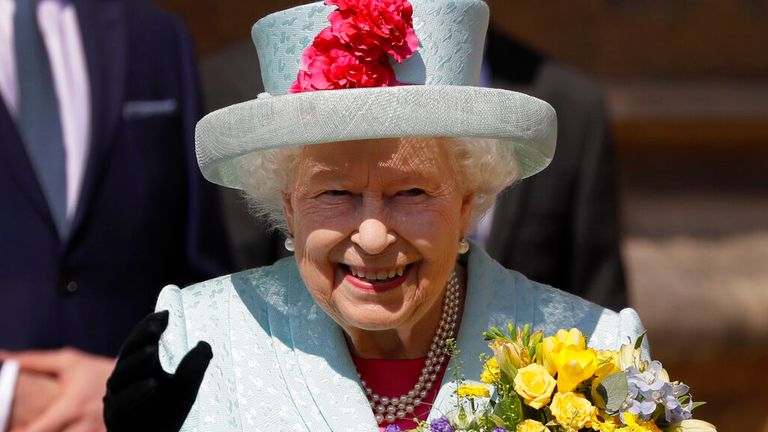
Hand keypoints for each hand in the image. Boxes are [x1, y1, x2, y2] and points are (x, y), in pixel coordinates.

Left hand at [0, 348, 112, 431]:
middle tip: (21, 427)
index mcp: (69, 409)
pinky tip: (64, 431)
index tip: (8, 428)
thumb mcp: (68, 361)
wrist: (138, 380)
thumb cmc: (97, 372)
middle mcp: (82, 428)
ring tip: (48, 427)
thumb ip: (34, 362)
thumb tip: (3, 356)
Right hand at [103, 311, 211, 431]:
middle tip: (156, 325)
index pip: (142, 340)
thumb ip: (194, 366)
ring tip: (152, 350)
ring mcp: (117, 396)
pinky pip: (122, 402)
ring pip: (122, 374)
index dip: (151, 326)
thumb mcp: (186, 388)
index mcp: (141, 365)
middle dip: (141, 337)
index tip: (166, 313)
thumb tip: (205, 344)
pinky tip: (152, 384)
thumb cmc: (167, 413)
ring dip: (137, 361)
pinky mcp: (115, 416)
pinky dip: (136, 392)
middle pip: (129, 351)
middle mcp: (126, 377)